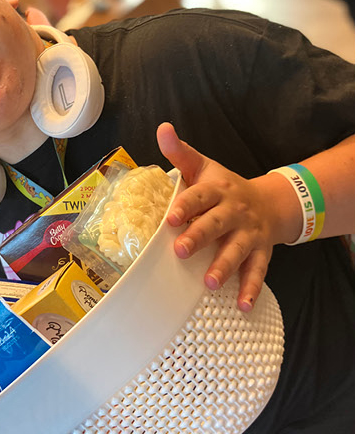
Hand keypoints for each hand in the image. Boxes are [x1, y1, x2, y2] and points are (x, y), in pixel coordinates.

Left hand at [157, 123, 278, 310]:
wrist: (272, 202)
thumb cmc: (224, 187)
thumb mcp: (204, 167)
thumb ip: (180, 153)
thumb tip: (162, 128)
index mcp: (217, 190)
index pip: (200, 196)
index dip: (186, 206)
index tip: (170, 218)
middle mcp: (234, 212)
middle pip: (216, 224)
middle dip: (199, 237)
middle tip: (181, 250)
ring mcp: (249, 233)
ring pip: (238, 250)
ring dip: (225, 267)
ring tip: (210, 282)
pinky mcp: (260, 252)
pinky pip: (257, 272)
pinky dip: (251, 289)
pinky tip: (242, 305)